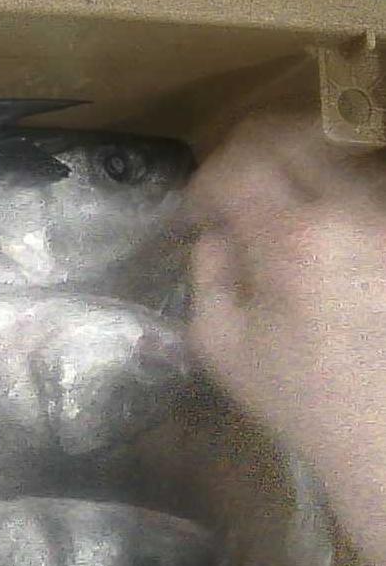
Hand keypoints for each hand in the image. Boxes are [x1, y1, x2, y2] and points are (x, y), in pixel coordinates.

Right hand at [187, 115, 385, 565]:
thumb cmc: (294, 394)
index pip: (238, 163)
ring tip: (281, 221)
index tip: (198, 214)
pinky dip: (335, 201)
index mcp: (290, 238)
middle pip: (291, 136)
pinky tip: (323, 241)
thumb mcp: (218, 341)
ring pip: (335, 156)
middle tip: (232, 196)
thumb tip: (214, 228)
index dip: (207, 181)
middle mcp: (349, 212)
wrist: (380, 429)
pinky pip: (367, 191)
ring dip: (297, 177)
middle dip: (249, 160)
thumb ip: (207, 270)